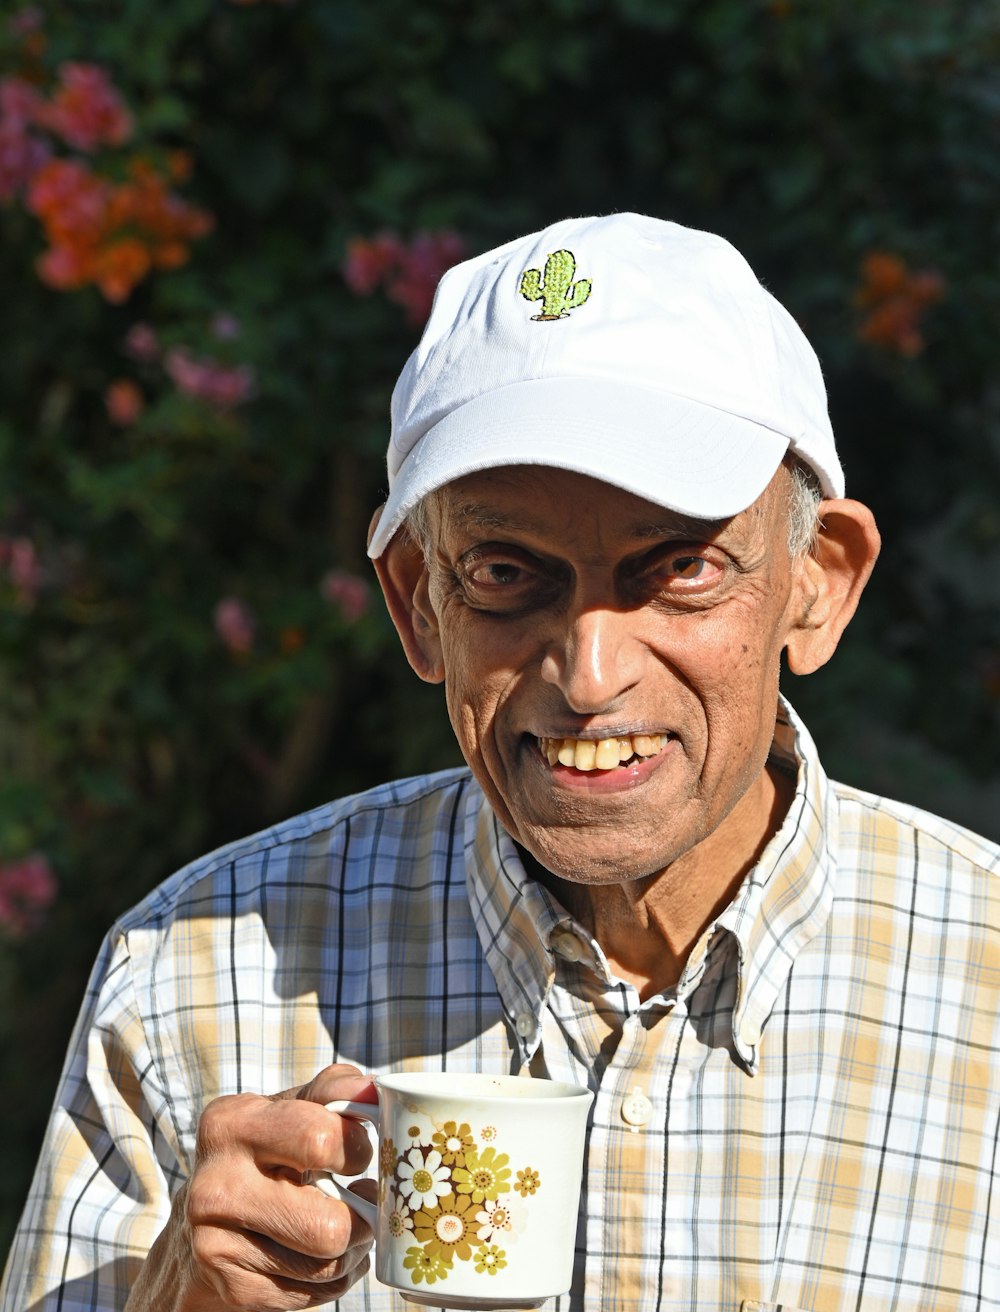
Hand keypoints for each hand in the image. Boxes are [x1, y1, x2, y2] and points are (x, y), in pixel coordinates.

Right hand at [125, 1064, 376, 1310]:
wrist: (207, 1210)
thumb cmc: (268, 1146)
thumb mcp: (293, 1104)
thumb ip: (337, 1089)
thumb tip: (377, 1094)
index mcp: (231, 1123)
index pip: (321, 1140)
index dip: (356, 1150)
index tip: (356, 1153)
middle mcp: (215, 1184)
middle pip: (329, 1226)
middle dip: (364, 1218)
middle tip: (365, 1202)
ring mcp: (214, 1242)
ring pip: (325, 1264)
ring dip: (353, 1250)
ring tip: (346, 1227)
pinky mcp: (229, 1286)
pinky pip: (310, 1294)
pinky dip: (331, 1279)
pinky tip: (321, 1254)